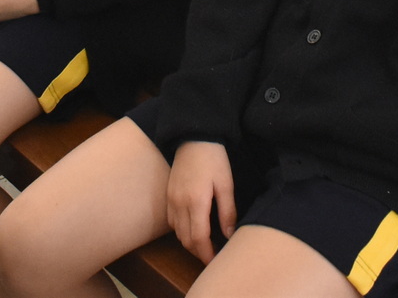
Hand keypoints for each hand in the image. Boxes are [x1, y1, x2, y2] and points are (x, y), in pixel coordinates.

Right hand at [166, 141, 235, 263]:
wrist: (194, 136)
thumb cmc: (214, 159)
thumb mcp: (226, 184)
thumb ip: (227, 212)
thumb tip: (229, 235)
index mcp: (196, 202)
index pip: (198, 238)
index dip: (206, 254)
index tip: (215, 262)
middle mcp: (179, 203)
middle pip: (186, 239)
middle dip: (198, 252)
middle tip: (212, 256)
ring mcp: (171, 199)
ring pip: (177, 232)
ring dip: (190, 242)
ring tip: (204, 245)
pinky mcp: (168, 194)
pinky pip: (172, 221)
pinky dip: (181, 230)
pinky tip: (192, 228)